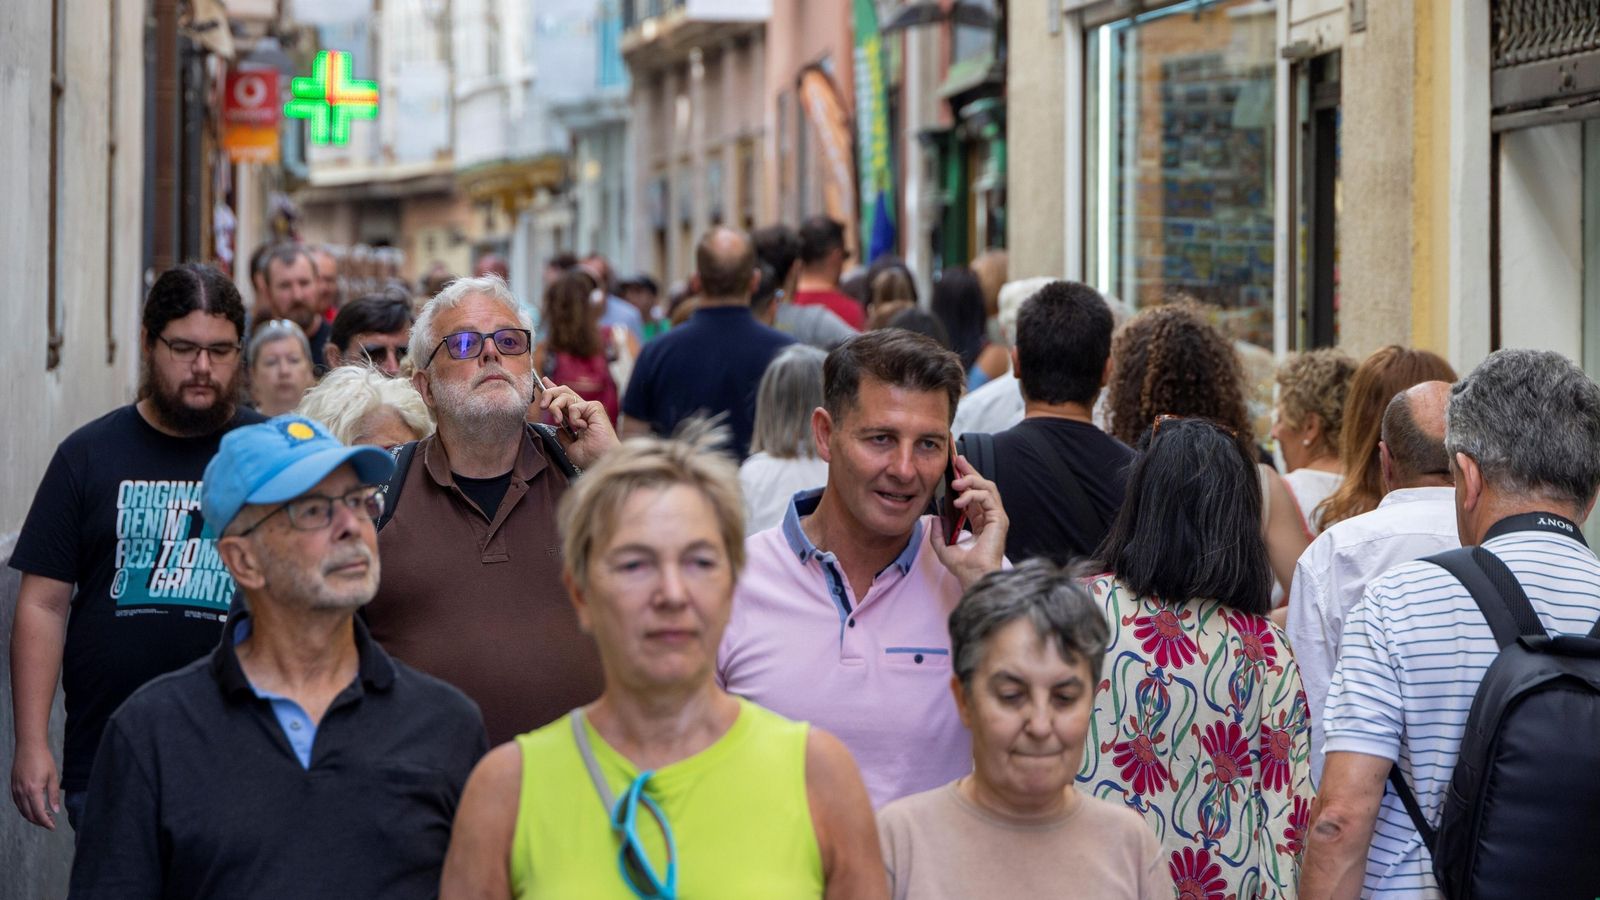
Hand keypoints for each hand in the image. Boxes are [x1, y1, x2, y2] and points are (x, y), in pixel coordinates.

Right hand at [10, 739, 60, 829]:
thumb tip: (56, 811)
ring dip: (32, 816)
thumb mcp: (53, 777)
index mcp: (33, 790)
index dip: (46, 823)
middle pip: (29, 815)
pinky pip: (18, 804)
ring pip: (22, 811)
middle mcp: (22, 792)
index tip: (53, 827)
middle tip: (51, 822)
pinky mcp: (13, 787)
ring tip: (45, 816)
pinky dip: (25, 809)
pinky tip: (34, 808)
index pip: (39, 813)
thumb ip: (54, 795)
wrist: (29, 747)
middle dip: (40, 822)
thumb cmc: (43, 760)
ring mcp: (15, 790)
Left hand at [537, 378, 618, 469]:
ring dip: (555, 406)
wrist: (600, 461)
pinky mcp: (595, 407)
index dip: (553, 388)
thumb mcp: (569, 447)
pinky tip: (581, 427)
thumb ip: (563, 436)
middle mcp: (583, 410)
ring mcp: (589, 408)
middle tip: (543, 406)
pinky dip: (573, 418)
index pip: (563, 398)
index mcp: (577, 417)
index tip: (543, 381)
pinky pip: (574, 406)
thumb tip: (558, 428)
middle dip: (548, 394)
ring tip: (558, 421)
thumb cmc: (589, 457)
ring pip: (565, 395)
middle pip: (562, 390)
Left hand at [929, 454, 1008, 589]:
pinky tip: (959, 501)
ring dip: (971, 481)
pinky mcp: (1000, 519)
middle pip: (983, 485)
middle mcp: (990, 516)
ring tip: (956, 483)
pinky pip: (988, 497)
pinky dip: (973, 495)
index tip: (956, 466)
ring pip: (988, 487)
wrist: (974, 577)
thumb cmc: (964, 567)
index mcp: (980, 521)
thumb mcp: (944, 548)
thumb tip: (934, 519)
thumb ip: (938, 534)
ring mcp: (997, 517)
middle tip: (957, 460)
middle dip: (970, 471)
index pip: (974, 493)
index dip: (966, 478)